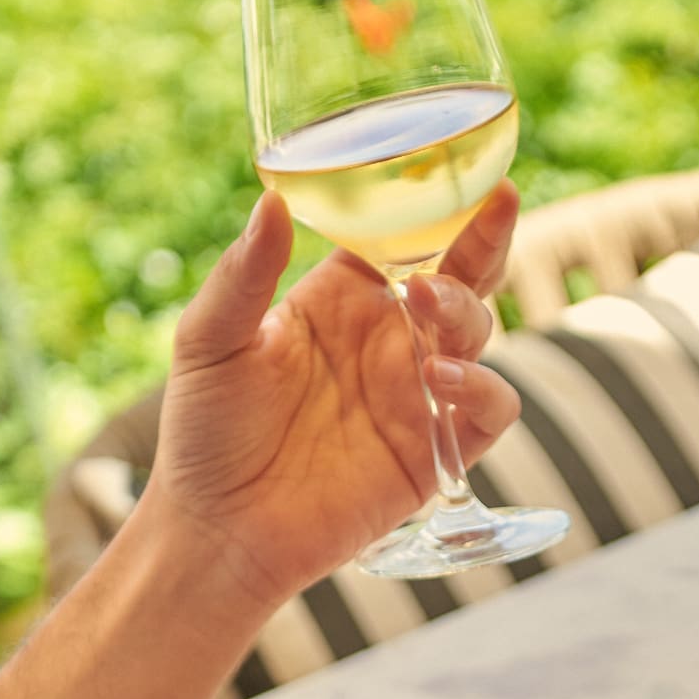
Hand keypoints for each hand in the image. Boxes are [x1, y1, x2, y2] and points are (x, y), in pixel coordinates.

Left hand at [151, 183, 521, 606]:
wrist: (219, 531)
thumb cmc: (205, 434)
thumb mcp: (208, 341)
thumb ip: (243, 274)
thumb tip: (272, 200)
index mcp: (342, 298)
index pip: (406, 235)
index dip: (438, 201)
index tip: (461, 167)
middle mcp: (389, 339)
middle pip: (463, 274)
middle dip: (486, 237)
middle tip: (493, 207)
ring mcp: (417, 396)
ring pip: (480, 333)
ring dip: (468, 311)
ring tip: (427, 309)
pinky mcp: (435, 455)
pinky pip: (491, 412)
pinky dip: (484, 390)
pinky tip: (440, 382)